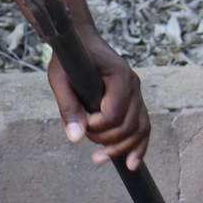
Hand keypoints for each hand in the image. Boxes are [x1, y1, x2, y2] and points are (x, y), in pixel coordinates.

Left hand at [49, 36, 150, 169]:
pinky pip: (142, 126)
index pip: (114, 114)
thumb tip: (75, 138)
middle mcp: (134, 85)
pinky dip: (139, 146)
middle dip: (106, 139)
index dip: (96, 126)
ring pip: (140, 129)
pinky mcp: (134, 100)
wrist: (81, 39)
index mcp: (119, 76)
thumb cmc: (70, 57)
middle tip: (84, 135)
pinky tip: (131, 163)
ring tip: (98, 159)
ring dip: (122, 148)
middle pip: (128, 126)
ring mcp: (137, 93)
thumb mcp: (60, 78)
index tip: (81, 121)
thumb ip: (68, 107)